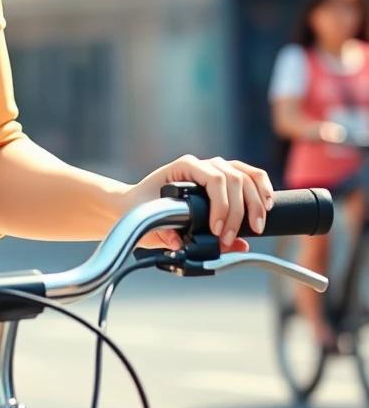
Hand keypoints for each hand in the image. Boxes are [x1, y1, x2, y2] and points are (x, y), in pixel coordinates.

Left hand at [123, 155, 274, 253]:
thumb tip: (185, 243)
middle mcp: (201, 164)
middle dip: (238, 212)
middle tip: (231, 238)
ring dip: (256, 202)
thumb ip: (167, 233)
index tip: (217, 230)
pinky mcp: (224, 178)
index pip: (214, 179)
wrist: (138, 203)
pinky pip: (250, 176)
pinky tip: (268, 205)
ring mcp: (214, 168)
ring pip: (245, 176)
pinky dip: (262, 188)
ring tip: (257, 227)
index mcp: (184, 167)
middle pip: (234, 179)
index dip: (221, 205)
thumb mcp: (151, 222)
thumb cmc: (144, 210)